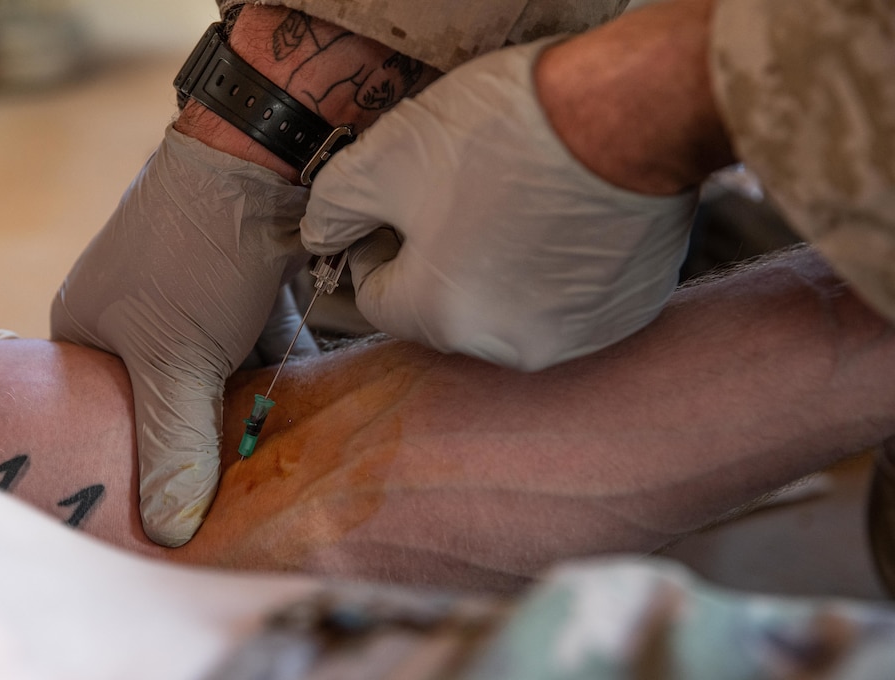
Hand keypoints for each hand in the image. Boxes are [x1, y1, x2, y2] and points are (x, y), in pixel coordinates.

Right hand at [51, 127, 312, 546]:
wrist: (262, 156)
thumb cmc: (195, 256)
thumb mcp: (175, 360)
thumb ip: (174, 444)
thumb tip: (168, 534)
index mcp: (87, 328)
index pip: (103, 415)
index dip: (136, 462)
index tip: (172, 508)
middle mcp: (132, 312)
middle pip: (167, 398)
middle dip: (204, 439)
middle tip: (235, 496)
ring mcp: (190, 295)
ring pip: (219, 373)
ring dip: (249, 408)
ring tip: (276, 465)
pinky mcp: (240, 283)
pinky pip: (256, 346)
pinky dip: (279, 373)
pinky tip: (308, 412)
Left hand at [301, 39, 698, 370]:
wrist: (631, 112)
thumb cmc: (506, 133)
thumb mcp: (385, 156)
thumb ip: (333, 208)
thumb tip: (321, 237)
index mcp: (440, 318)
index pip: (378, 299)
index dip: (379, 247)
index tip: (401, 205)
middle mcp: (507, 346)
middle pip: (444, 308)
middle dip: (439, 259)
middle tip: (463, 193)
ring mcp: (575, 335)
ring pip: (509, 308)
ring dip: (501, 268)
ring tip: (519, 201)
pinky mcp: (627, 314)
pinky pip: (570, 302)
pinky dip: (559, 270)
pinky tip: (566, 218)